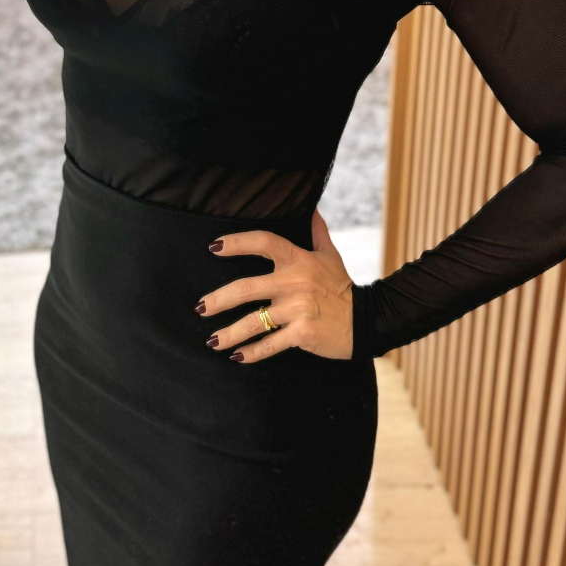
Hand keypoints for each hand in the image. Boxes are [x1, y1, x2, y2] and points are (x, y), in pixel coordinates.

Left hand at [194, 208, 354, 362]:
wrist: (366, 320)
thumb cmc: (342, 287)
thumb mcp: (331, 255)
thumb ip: (317, 232)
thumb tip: (311, 208)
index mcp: (298, 260)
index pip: (264, 243)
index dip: (237, 242)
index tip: (214, 247)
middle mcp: (295, 283)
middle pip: (247, 288)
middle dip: (219, 299)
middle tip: (200, 307)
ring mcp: (297, 309)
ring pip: (254, 322)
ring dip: (229, 333)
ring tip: (212, 341)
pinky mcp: (302, 333)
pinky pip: (270, 344)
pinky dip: (252, 353)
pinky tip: (236, 357)